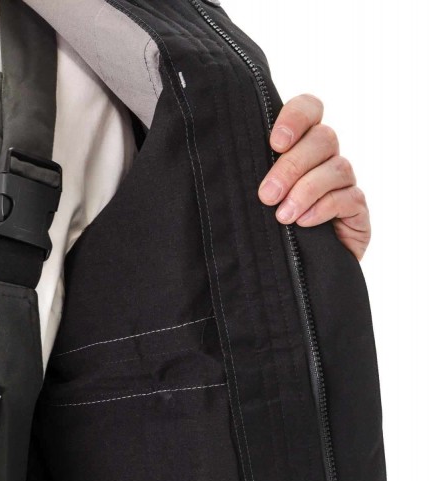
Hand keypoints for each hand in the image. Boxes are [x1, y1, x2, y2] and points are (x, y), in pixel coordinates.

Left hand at [258, 94, 370, 261]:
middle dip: (292, 166)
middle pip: (324, 138)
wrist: (293, 274)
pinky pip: (348, 197)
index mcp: (300, 145)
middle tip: (267, 195)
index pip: (310, 109)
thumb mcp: (253, 200)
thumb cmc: (265, 230)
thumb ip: (247, 176)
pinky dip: (324, 208)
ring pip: (338, 167)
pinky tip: (304, 222)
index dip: (296, 117)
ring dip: (306, 190)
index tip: (275, 142)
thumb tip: (222, 164)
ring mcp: (344, 183)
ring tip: (283, 217)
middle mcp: (326, 158)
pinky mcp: (356, 210)